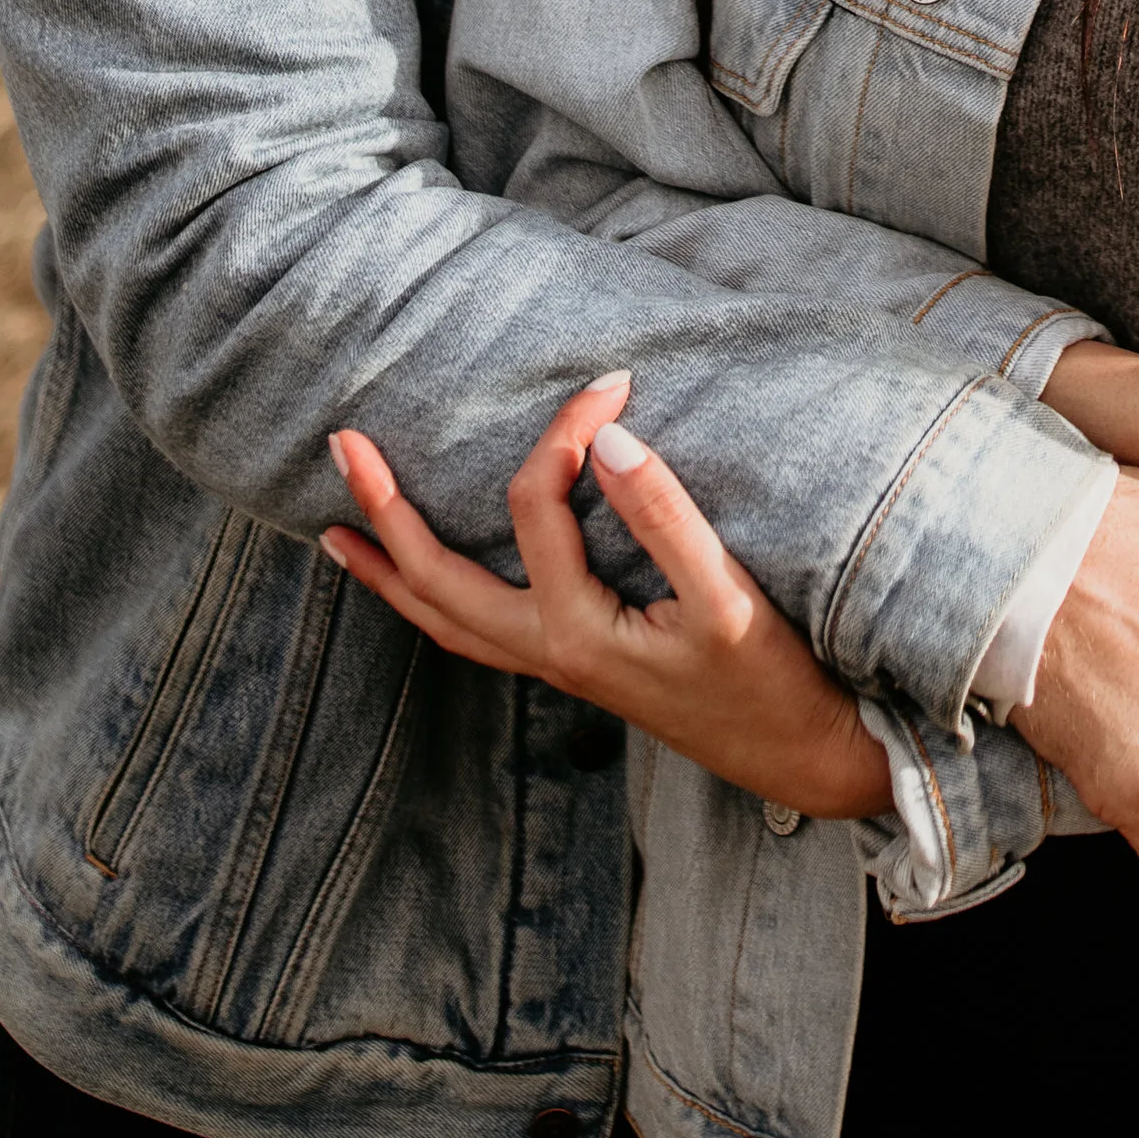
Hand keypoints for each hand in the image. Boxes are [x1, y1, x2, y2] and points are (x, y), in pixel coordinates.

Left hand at [320, 377, 889, 819]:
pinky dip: (432, 604)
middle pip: (435, 578)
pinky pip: (475, 635)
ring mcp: (554, 665)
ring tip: (335, 532)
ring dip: (387, 570)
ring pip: (443, 619)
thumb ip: (666, 517)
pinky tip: (428, 584)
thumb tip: (611, 438)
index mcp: (576, 629)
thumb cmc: (770, 679)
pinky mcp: (574, 667)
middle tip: (342, 444)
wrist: (803, 757)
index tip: (611, 379)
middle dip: (384, 510)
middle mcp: (547, 652)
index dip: (565, 431)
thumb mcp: (727, 596)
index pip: (538, 503)